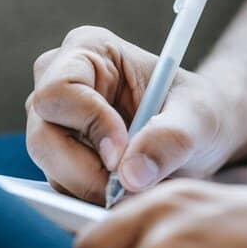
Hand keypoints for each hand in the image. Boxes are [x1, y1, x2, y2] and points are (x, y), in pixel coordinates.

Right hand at [26, 27, 246, 202]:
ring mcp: (56, 122)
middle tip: (129, 189)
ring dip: (91, 188)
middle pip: (43, 136)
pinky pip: (61, 186)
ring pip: (50, 167)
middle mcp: (60, 81)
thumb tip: (130, 177)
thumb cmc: (201, 111)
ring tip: (136, 190)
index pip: (60, 91)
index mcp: (89, 50)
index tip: (122, 154)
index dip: (89, 126)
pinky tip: (125, 194)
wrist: (203, 134)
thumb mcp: (199, 119)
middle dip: (85, 171)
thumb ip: (170, 140)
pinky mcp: (60, 156)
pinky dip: (91, 197)